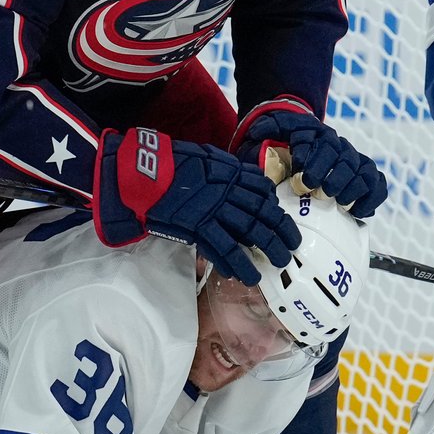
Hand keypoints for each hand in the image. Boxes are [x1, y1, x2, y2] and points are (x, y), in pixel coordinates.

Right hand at [93, 127, 299, 284]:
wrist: (143, 170)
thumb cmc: (171, 164)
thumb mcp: (205, 159)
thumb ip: (225, 171)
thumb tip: (241, 182)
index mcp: (230, 173)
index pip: (263, 192)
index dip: (276, 209)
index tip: (283, 223)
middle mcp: (227, 191)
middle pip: (263, 214)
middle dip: (281, 233)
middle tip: (290, 248)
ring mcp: (214, 209)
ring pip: (250, 233)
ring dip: (266, 250)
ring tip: (277, 265)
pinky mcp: (198, 226)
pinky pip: (223, 248)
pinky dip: (236, 263)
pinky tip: (245, 275)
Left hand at [233, 108, 386, 217]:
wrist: (302, 159)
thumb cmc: (283, 153)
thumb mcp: (271, 142)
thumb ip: (267, 132)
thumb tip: (257, 132)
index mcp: (319, 135)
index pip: (324, 146)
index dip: (315, 164)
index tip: (301, 180)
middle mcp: (340, 146)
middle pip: (345, 159)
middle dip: (332, 178)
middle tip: (317, 193)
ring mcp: (356, 161)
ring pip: (365, 172)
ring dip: (352, 188)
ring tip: (337, 202)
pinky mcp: (369, 178)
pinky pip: (378, 186)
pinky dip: (371, 198)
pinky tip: (356, 211)